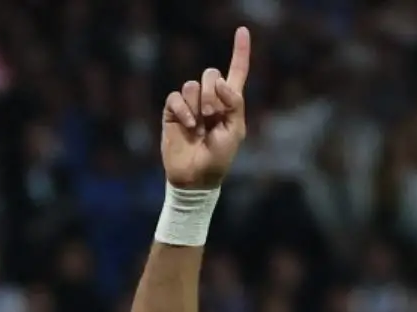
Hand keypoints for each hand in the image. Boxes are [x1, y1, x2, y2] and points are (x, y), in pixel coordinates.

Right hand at [160, 27, 250, 187]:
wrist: (197, 176)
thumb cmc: (220, 156)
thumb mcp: (235, 130)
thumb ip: (234, 104)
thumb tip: (219, 82)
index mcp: (230, 102)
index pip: (236, 72)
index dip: (240, 51)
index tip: (243, 30)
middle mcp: (210, 98)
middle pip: (211, 73)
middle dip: (214, 94)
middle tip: (214, 116)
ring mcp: (191, 103)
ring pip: (192, 84)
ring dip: (199, 105)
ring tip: (201, 126)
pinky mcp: (173, 111)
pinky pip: (176, 97)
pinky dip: (184, 110)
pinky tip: (189, 126)